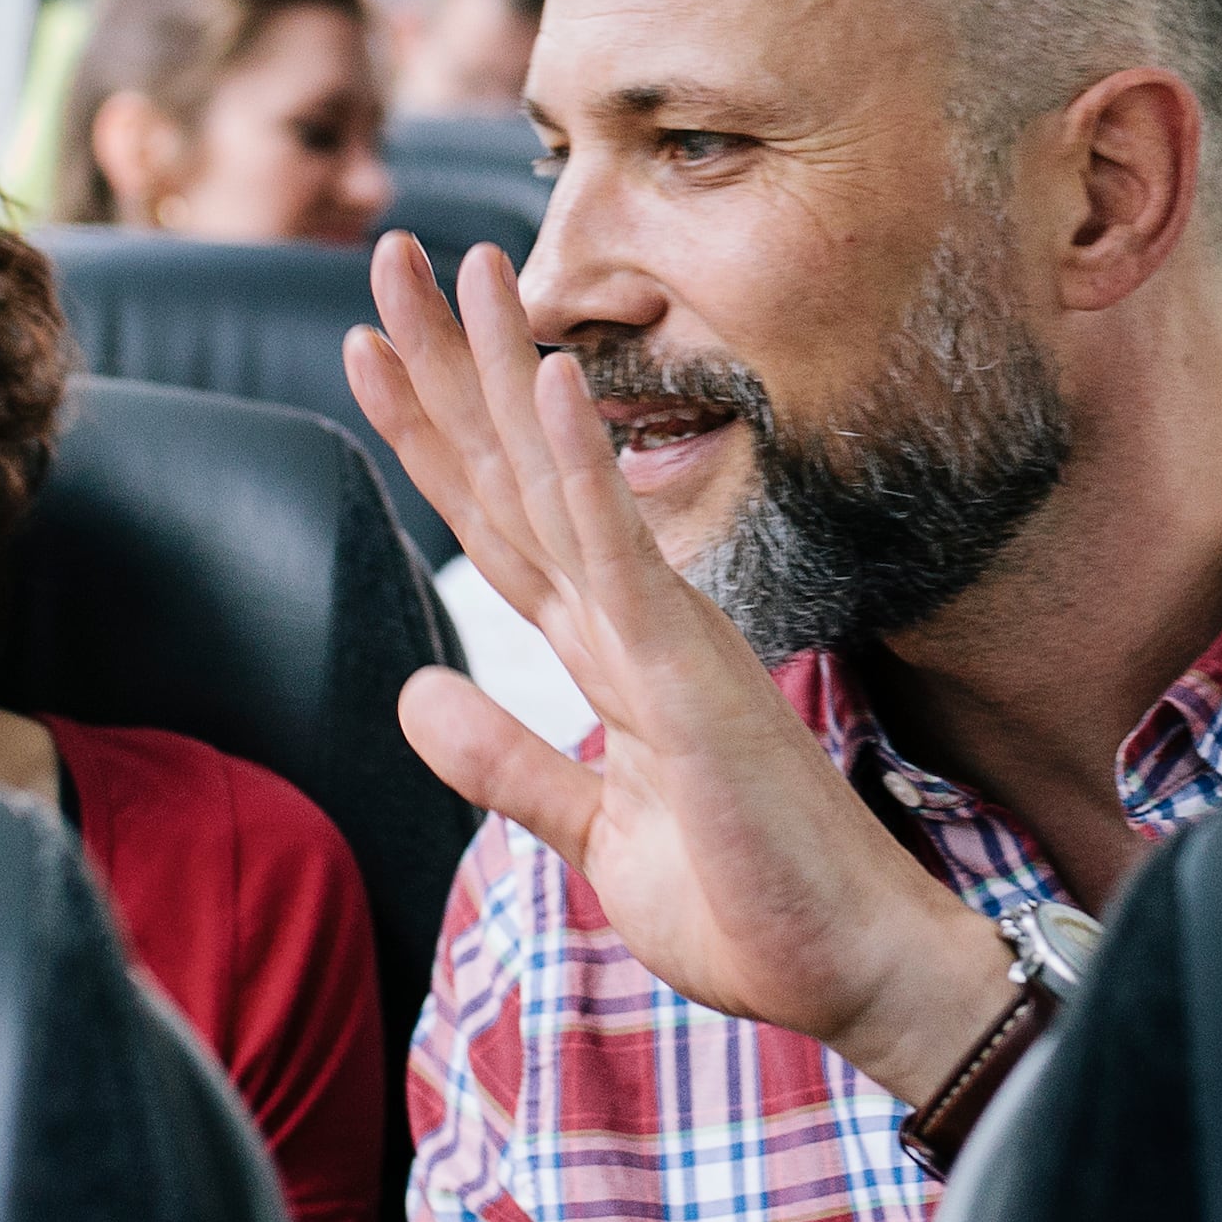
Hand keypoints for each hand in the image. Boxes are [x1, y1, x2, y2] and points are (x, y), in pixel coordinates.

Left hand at [341, 239, 1016, 1101]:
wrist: (856, 970)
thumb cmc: (751, 903)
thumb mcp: (596, 833)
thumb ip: (509, 763)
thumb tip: (416, 693)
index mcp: (609, 656)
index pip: (497, 523)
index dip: (429, 433)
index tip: (365, 347)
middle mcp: (635, 624)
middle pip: (512, 474)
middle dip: (445, 363)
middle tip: (387, 252)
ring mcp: (666, 641)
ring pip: (559, 484)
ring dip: (501, 372)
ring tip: (459, 266)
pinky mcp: (695, 679)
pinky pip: (623, 557)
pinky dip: (579, 468)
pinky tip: (543, 384)